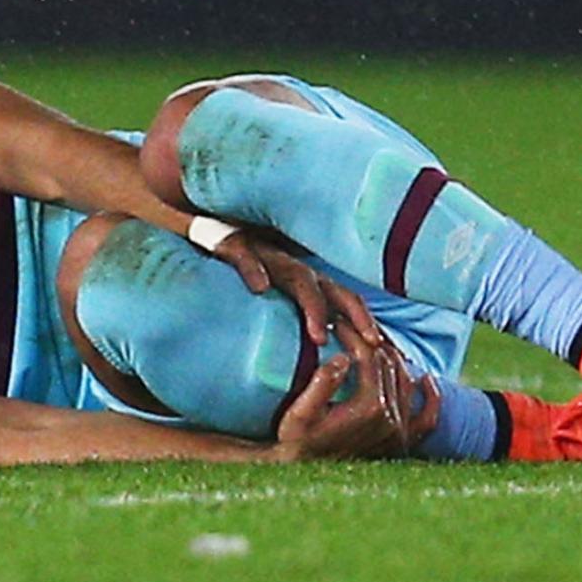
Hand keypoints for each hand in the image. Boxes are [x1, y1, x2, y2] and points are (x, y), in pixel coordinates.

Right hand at [208, 227, 381, 348]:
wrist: (200, 230)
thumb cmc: (236, 271)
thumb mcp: (265, 294)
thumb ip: (289, 315)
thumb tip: (317, 352)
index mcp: (302, 278)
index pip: (344, 297)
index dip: (365, 319)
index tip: (382, 348)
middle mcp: (290, 266)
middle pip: (330, 288)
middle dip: (352, 315)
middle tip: (367, 343)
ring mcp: (264, 255)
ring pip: (296, 276)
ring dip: (311, 305)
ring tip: (318, 335)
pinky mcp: (233, 246)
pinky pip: (245, 256)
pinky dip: (254, 270)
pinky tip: (259, 288)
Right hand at [272, 323, 438, 461]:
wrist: (305, 473)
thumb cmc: (297, 441)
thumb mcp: (300, 411)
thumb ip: (322, 383)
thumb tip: (345, 357)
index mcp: (369, 408)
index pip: (369, 359)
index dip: (353, 336)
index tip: (336, 324)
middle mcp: (392, 419)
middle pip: (389, 366)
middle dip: (369, 343)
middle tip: (349, 330)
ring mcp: (401, 432)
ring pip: (408, 383)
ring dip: (394, 359)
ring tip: (374, 344)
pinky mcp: (403, 442)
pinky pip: (428, 418)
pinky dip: (431, 397)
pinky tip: (425, 379)